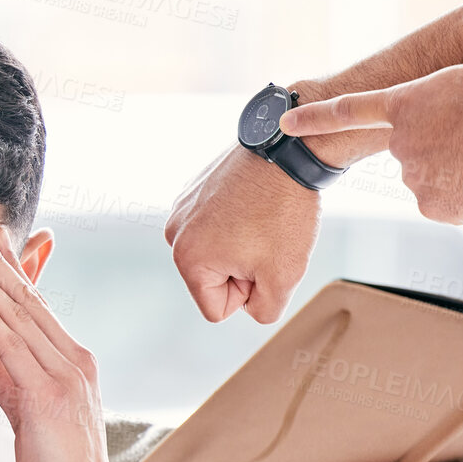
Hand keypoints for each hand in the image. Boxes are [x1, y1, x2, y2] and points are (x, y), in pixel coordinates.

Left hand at [0, 221, 123, 461]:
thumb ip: (15, 381)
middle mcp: (75, 358)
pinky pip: (15, 348)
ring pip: (21, 315)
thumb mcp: (31, 413)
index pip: (37, 305)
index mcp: (72, 360)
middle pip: (29, 299)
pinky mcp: (50, 396)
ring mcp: (66, 374)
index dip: (14, 269)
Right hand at [164, 144, 321, 323]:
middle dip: (242, 268)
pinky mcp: (194, 189)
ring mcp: (181, 208)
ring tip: (260, 218)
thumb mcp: (284, 279)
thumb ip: (264, 311)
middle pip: (212, 280)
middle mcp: (174, 233)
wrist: (288, 150)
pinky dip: (236, 219)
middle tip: (265, 237)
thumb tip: (250, 306)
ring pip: (215, 251)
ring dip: (240, 244)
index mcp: (187, 260)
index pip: (217, 309)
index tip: (262, 260)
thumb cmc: (284, 212)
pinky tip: (253, 201)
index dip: (248, 293)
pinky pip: (217, 224)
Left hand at [280, 64, 462, 223]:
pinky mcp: (432, 208)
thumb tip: (439, 134)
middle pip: (414, 153)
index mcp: (406, 104)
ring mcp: (413, 179)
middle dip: (441, 151)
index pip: (349, 111)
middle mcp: (401, 144)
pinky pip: (450, 204)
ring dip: (460, 173)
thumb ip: (440, 104)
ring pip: (434, 180)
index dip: (315, 118)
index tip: (285, 123)